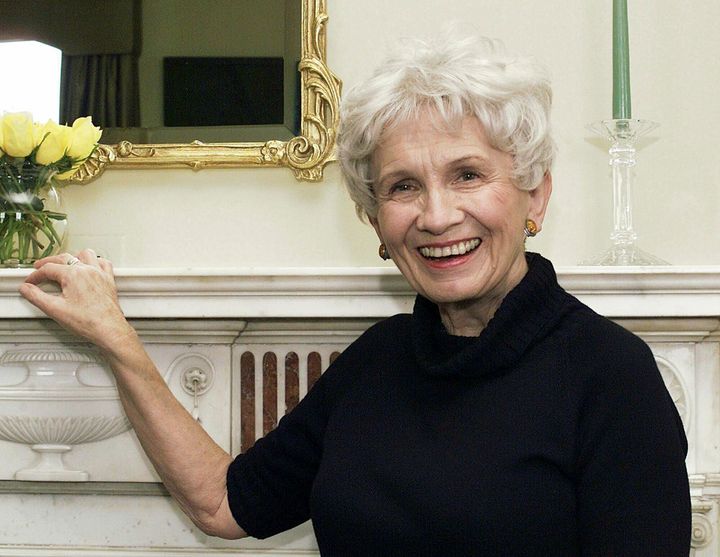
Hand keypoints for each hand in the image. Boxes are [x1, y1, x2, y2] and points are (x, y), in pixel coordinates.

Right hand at [19, 249, 135, 353]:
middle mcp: (88, 270)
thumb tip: (26, 288)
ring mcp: (100, 274)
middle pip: (64, 258)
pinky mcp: (109, 280)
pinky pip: (103, 263)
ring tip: (64, 264)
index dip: (35, 275)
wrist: (109, 329)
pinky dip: (94, 262)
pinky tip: (89, 267)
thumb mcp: (55, 309)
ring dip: (73, 257)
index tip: (30, 282)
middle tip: (39, 269)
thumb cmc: (87, 321)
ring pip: (85, 255)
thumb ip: (36, 297)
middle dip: (49, 263)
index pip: (48, 269)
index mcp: (73, 274)